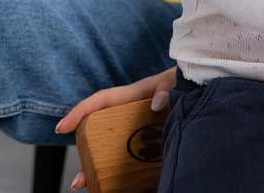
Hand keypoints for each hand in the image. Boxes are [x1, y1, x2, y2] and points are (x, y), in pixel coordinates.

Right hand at [54, 66, 176, 189]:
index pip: (100, 101)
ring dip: (102, 169)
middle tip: (78, 181)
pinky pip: (135, 157)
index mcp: (131, 96)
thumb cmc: (185, 81)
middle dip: (87, 158)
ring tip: (92, 188)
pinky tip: (123, 188)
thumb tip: (157, 104)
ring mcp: (140, 128)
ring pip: (115, 149)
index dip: (79, 112)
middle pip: (101, 134)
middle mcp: (130, 114)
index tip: (62, 128)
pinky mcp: (152, 140)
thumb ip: (166, 89)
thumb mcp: (174, 81)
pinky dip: (128, 174)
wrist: (201, 88)